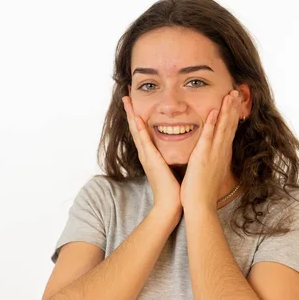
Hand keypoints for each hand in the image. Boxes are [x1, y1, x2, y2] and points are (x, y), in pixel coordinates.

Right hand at [122, 95, 181, 218]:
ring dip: (131, 115)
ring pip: (137, 131)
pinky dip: (140, 129)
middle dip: (130, 111)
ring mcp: (147, 156)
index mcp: (150, 155)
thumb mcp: (169, 167)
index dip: (137, 116)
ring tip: (126, 100)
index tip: (134, 102)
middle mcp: (146, 154)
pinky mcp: (152, 160)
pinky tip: (136, 118)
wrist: (170, 204)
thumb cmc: (173, 188)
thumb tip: (173, 149)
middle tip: (125, 95)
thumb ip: (168, 157)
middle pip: (135, 128)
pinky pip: (145, 141)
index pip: (142, 131)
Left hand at [180, 90, 240, 210]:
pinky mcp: (204, 158)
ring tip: (230, 94)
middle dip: (233, 108)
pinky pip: (209, 138)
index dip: (233, 115)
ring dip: (227, 110)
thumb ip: (212, 160)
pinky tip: (214, 112)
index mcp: (222, 154)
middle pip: (230, 125)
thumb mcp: (210, 172)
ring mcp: (214, 154)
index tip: (235, 102)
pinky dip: (213, 124)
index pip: (229, 131)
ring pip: (223, 128)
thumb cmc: (202, 191)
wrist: (201, 205)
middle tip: (237, 91)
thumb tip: (213, 156)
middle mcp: (221, 152)